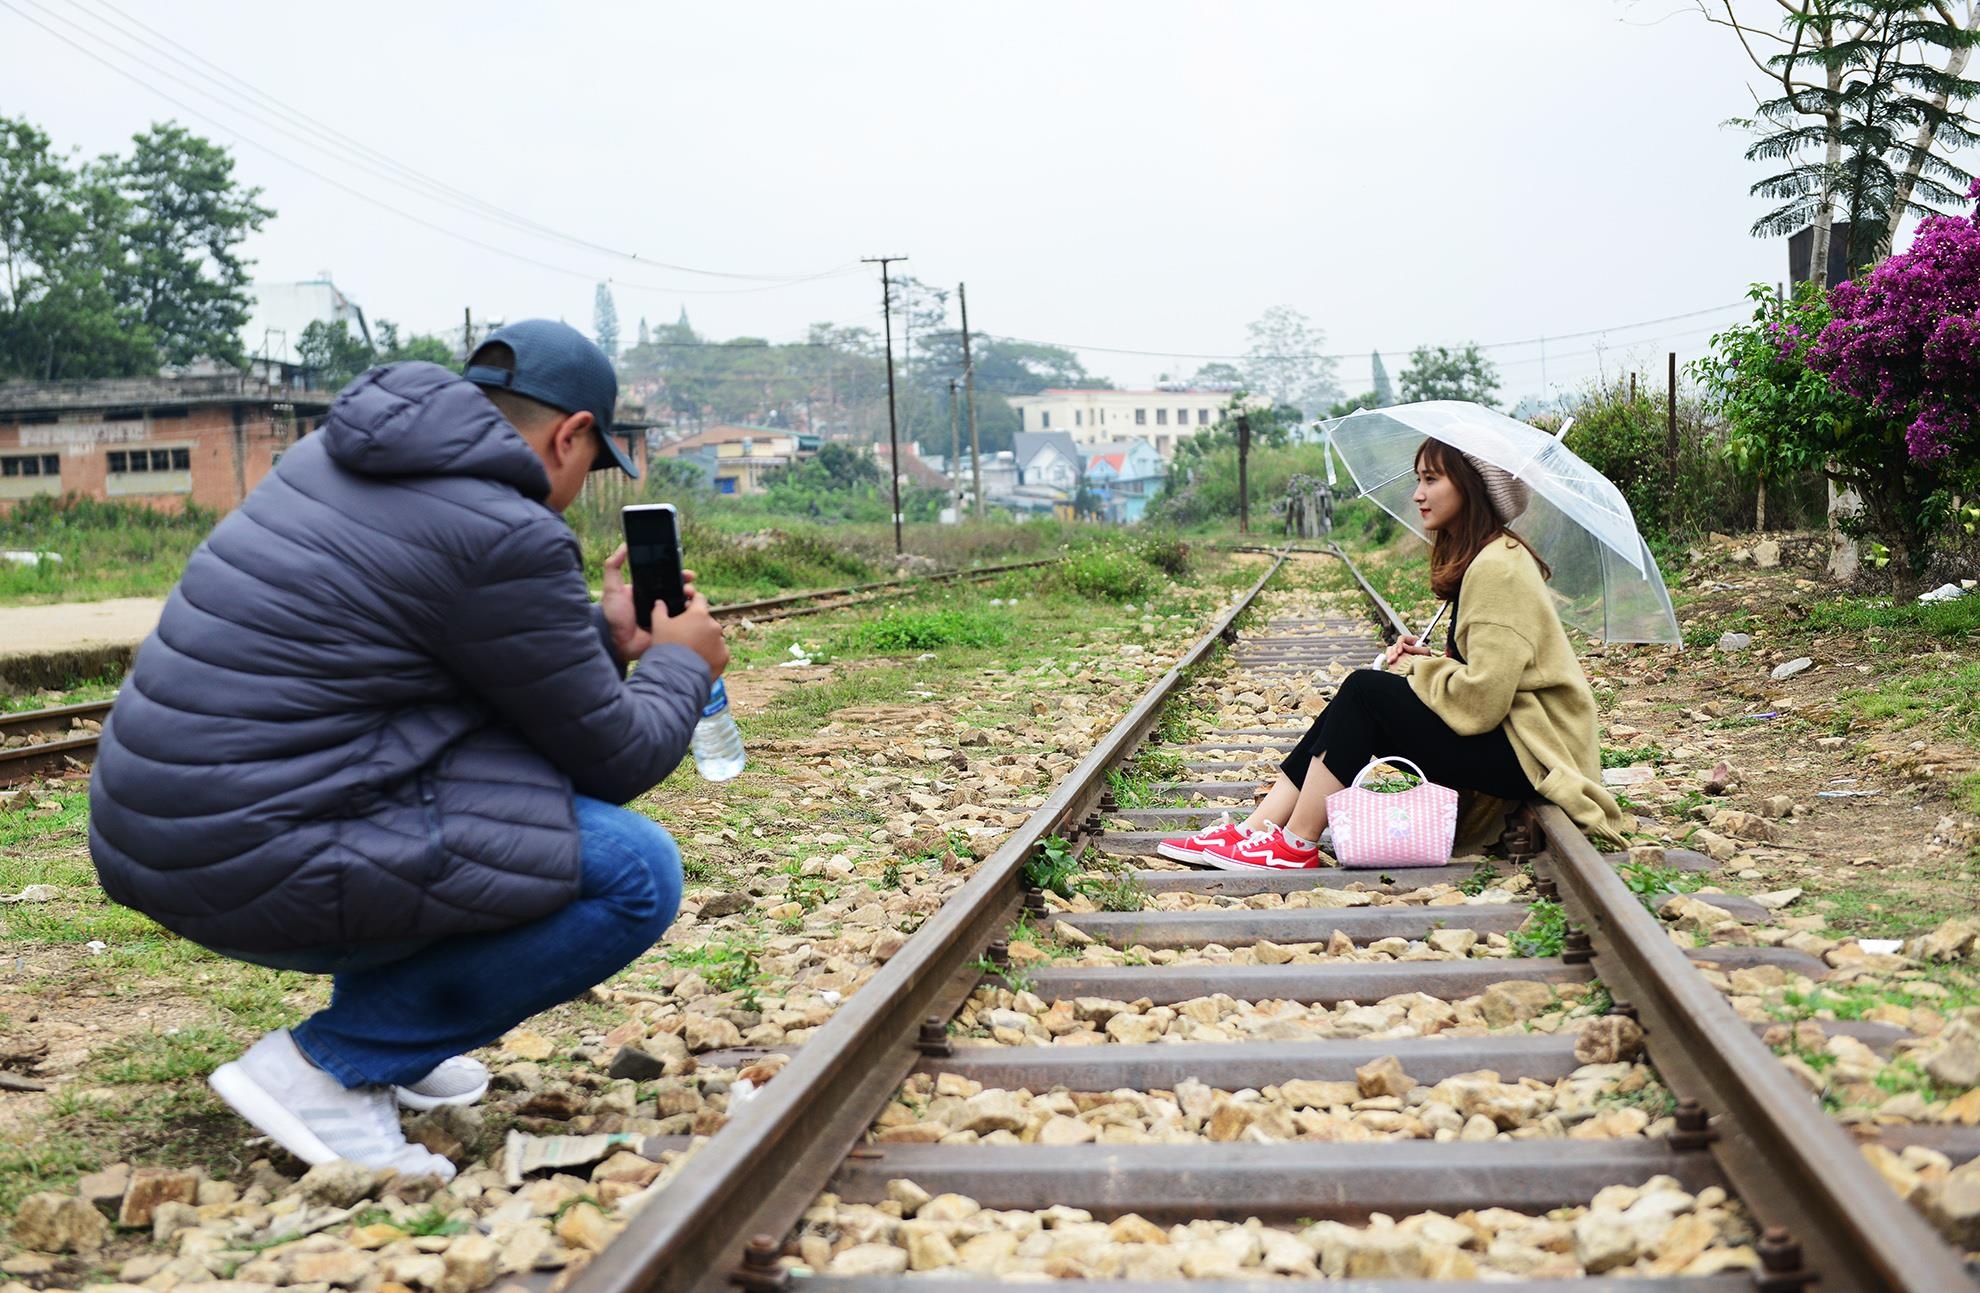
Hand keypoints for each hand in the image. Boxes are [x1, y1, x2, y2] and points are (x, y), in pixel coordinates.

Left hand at [602, 546, 715, 668]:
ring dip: (690, 599)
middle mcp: (658, 602)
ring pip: (683, 605)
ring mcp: (665, 616)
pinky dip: (690, 616)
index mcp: (647, 591)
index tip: (686, 571)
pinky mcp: (670, 629)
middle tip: (690, 584)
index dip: (677, 574)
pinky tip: (692, 612)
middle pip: (678, 590)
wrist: (618, 643)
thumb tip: (624, 547)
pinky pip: (684, 621)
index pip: (665, 579)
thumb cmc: (614, 617)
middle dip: (687, 586)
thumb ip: (613, 567)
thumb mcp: (611, 589)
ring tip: (691, 596)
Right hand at [651, 588, 728, 678]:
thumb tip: (660, 603)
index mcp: (699, 614)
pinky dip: (711, 653)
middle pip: (705, 620)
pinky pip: (718, 651)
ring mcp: (721, 641)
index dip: (692, 599)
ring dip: (704, 639)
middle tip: (684, 633)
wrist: (675, 676)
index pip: (699, 599)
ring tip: (690, 649)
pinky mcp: (724, 657)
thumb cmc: (666, 648)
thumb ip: (659, 610)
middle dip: (696, 624)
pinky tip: (698, 658)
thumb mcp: (658, 626)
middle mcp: (713, 625)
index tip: (687, 604)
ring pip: (712, 636)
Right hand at [1382, 633, 1432, 669]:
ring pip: (1391, 650)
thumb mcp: (1425, 652)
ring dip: (1390, 656)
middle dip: (1393, 652)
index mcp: (1411, 640)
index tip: (1400, 652)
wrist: (1426, 667)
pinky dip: (1389, 659)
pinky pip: (1390, 656)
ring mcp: (1400, 651)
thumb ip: (1416, 648)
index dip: (1399, 644)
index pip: (1402, 638)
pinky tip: (1390, 663)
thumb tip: (1404, 646)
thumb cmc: (1428, 657)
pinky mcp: (1397, 657)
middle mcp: (1405, 644)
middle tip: (1393, 659)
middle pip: (1395, 645)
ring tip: (1390, 662)